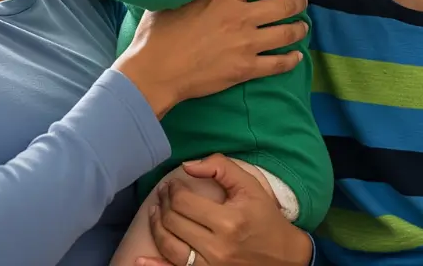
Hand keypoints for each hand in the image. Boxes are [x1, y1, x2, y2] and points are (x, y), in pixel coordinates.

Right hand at [115, 0, 307, 117]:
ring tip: (302, 26)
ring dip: (299, 28)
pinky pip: (279, 63)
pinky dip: (291, 60)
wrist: (155, 71)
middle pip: (284, 4)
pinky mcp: (245, 68)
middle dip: (298, 1)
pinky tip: (296, 57)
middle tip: (301, 0)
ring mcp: (246, 43)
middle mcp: (240, 17)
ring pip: (287, 33)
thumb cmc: (157, 35)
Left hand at [141, 155, 313, 265]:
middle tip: (162, 194)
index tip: (172, 184)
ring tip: (155, 212)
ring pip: (169, 246)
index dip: (172, 190)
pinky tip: (139, 259)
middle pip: (173, 222)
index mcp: (228, 221)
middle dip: (163, 204)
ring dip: (156, 226)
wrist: (283, 257)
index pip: (184, 202)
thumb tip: (187, 165)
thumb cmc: (265, 218)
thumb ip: (221, 168)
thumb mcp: (251, 187)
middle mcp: (217, 247)